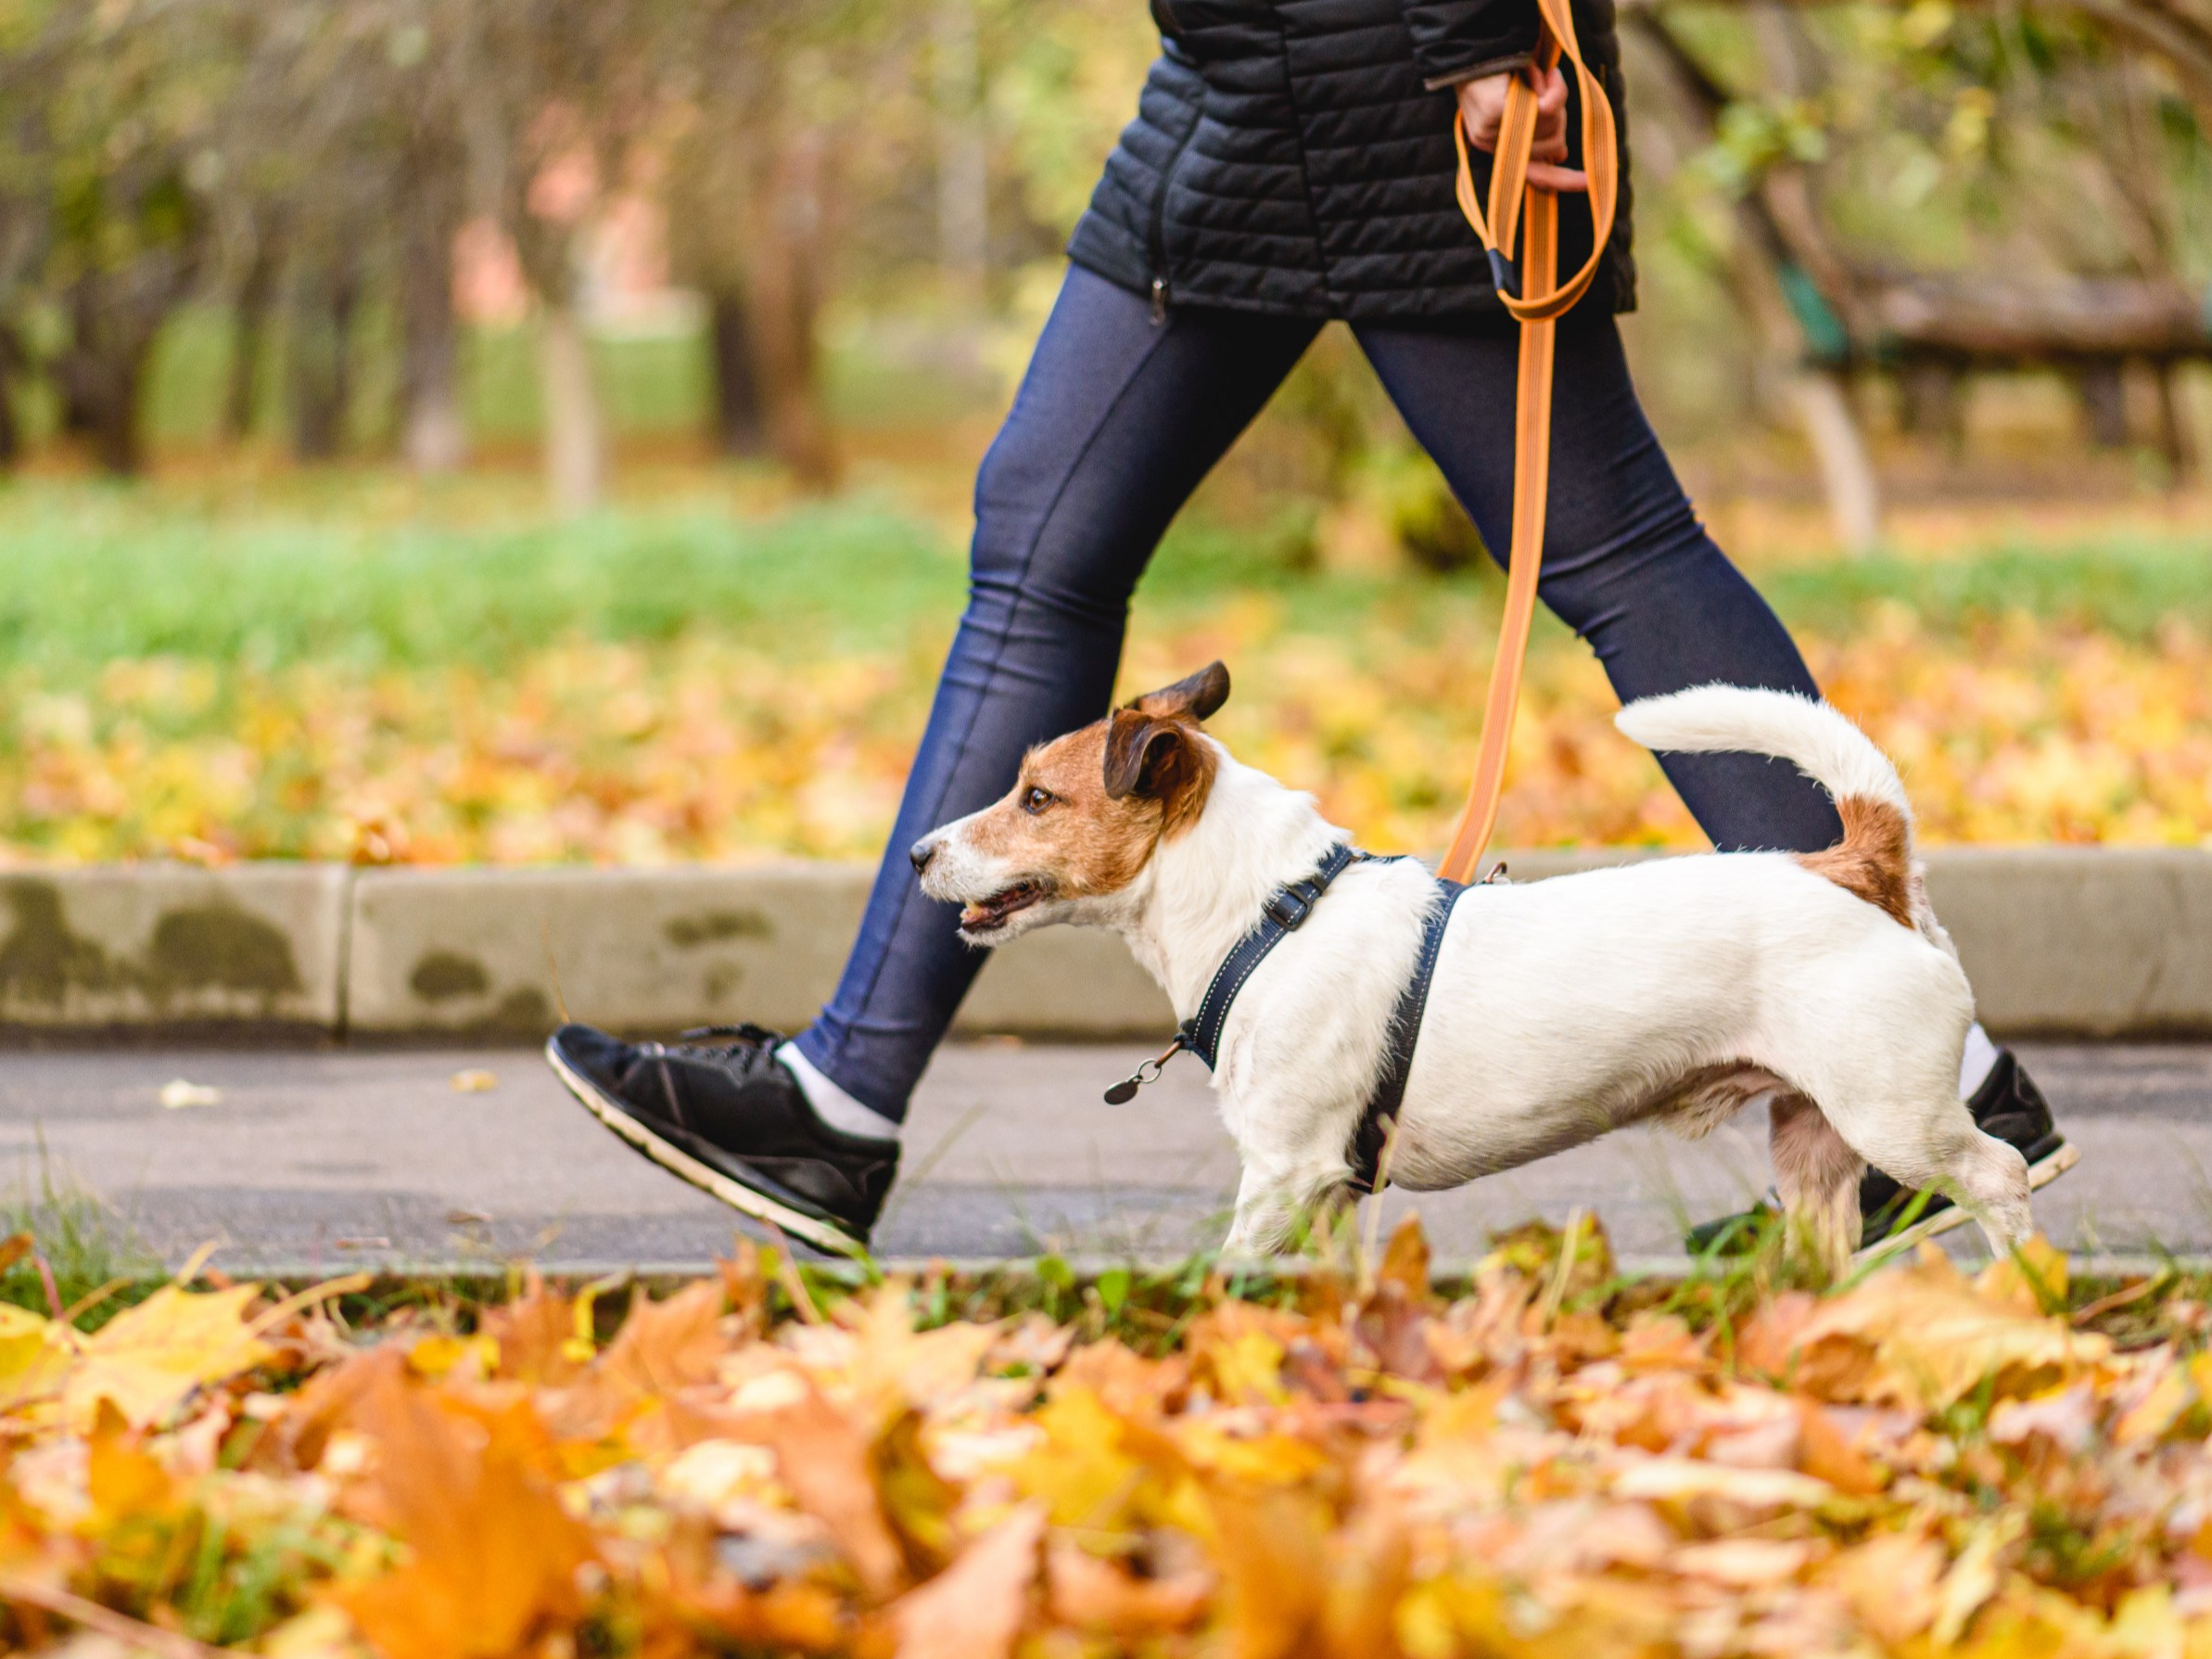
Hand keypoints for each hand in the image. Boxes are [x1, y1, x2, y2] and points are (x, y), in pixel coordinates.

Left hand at [1455, 66, 1586, 193]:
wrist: (1473, 51)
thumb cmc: (1502, 74)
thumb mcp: (1524, 105)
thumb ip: (1540, 127)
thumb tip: (1561, 155)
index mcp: (1500, 148)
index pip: (1534, 175)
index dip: (1562, 180)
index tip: (1588, 182)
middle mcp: (1494, 146)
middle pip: (1555, 142)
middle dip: (1560, 113)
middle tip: (1548, 87)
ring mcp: (1493, 132)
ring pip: (1552, 122)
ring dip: (1553, 92)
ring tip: (1534, 75)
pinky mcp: (1497, 115)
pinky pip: (1546, 107)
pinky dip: (1552, 84)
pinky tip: (1536, 71)